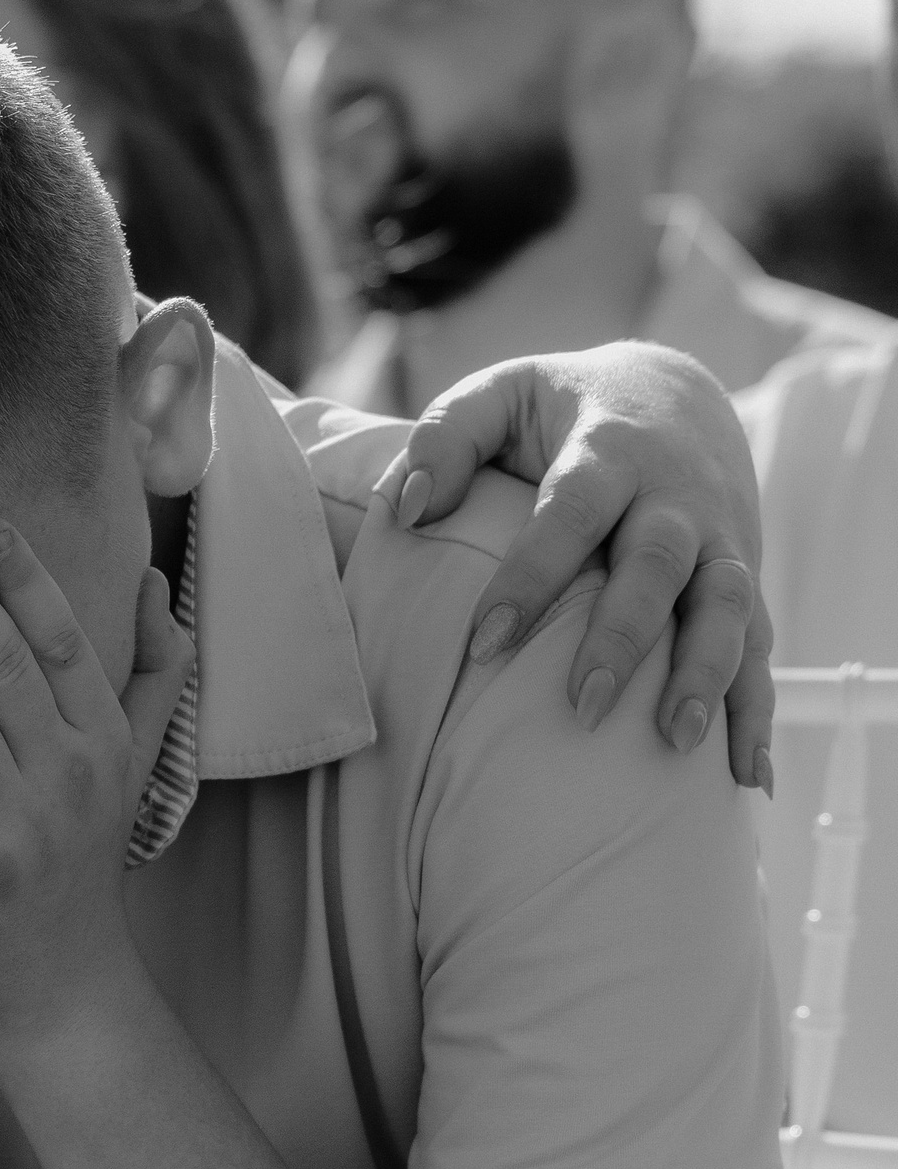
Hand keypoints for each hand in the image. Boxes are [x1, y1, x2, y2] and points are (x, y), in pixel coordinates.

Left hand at [0, 517, 191, 1043]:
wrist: (60, 998)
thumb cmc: (79, 873)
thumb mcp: (129, 773)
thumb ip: (148, 677)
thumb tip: (153, 581)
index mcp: (107, 745)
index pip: (65, 641)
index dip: (24, 577)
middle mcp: (71, 777)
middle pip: (8, 664)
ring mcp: (19, 825)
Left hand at [376, 341, 772, 791]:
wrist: (676, 394)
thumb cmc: (561, 407)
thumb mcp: (500, 393)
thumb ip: (447, 435)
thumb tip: (406, 503)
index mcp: (609, 452)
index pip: (571, 516)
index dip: (531, 577)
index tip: (483, 643)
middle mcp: (676, 499)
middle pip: (661, 568)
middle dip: (626, 638)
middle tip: (583, 707)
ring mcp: (722, 540)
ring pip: (729, 608)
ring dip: (708, 676)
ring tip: (678, 744)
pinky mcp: (744, 577)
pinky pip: (763, 645)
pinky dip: (760, 709)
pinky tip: (750, 775)